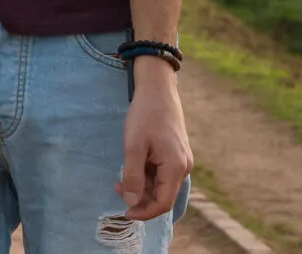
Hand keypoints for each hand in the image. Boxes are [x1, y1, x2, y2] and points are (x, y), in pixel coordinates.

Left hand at [116, 65, 190, 220]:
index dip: (143, 212)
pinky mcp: (177, 153)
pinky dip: (147, 175)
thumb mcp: (134, 146)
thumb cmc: (145, 115)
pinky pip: (163, 173)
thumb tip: (131, 203)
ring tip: (122, 174)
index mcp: (175, 167)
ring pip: (161, 185)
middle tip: (118, 187)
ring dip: (142, 185)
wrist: (157, 89)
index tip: (124, 211)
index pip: (163, 203)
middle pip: (162, 196)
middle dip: (139, 197)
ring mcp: (182, 160)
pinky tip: (135, 163)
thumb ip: (133, 176)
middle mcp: (183, 167)